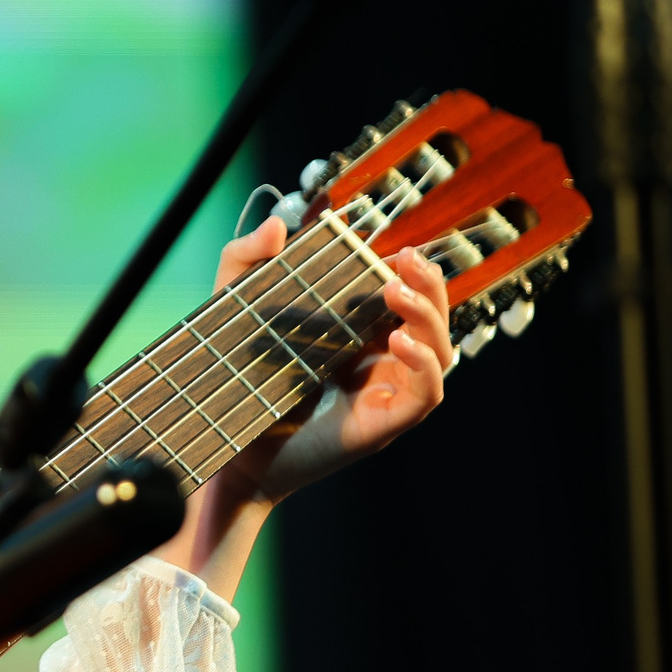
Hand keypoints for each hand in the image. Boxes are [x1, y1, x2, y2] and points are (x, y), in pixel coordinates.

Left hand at [214, 214, 453, 503]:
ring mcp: (387, 394)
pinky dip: (423, 364)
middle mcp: (380, 363)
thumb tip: (278, 225)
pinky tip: (398, 340)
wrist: (230, 446)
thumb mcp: (235, 310)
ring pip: (440, 352)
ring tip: (396, 292)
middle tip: (405, 260)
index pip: (406, 298)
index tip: (394, 250)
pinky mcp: (385, 424)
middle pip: (433, 320)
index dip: (411, 273)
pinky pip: (427, 393)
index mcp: (359, 336)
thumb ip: (245, 261)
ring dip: (428, 317)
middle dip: (429, 285)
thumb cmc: (238, 382)